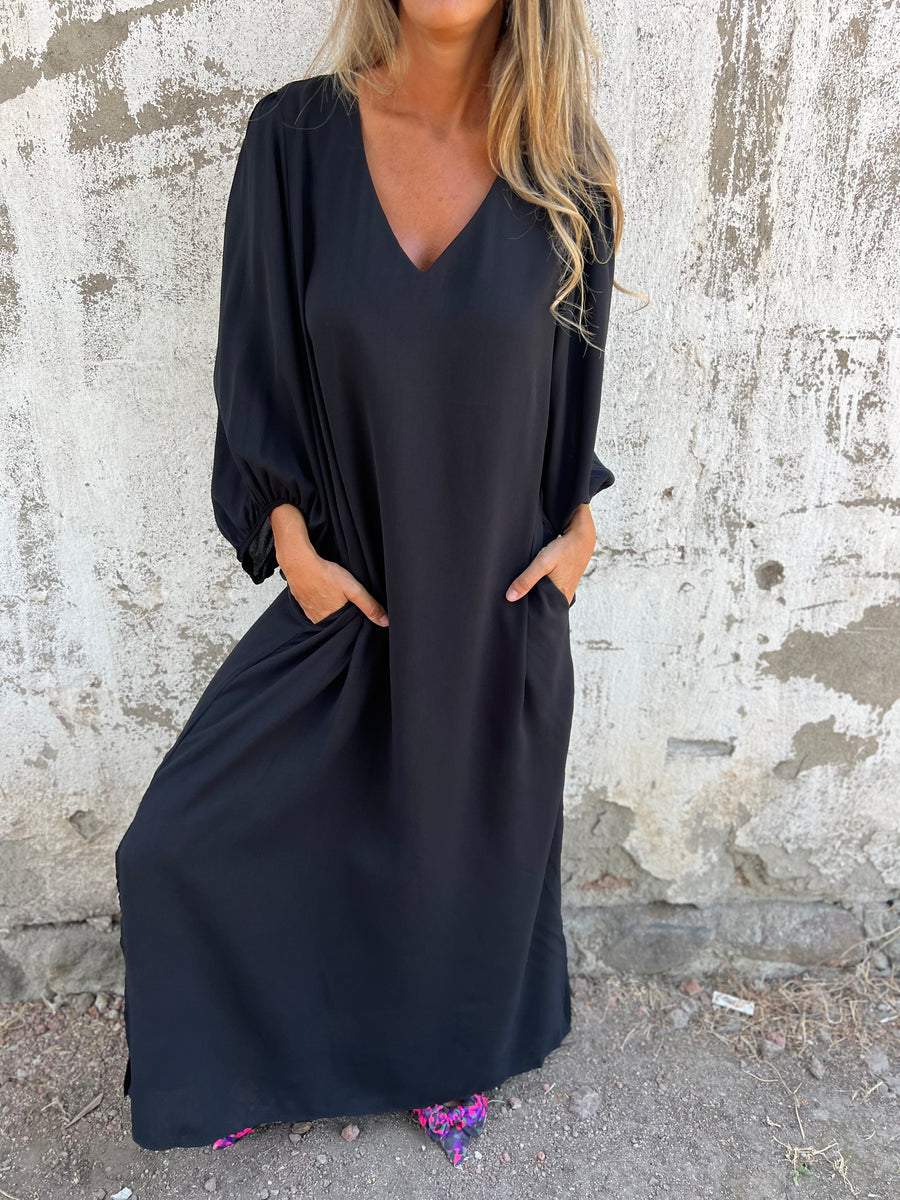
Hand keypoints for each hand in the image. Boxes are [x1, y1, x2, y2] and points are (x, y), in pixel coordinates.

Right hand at [271, 503, 388, 626]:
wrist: (298, 562)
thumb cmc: (325, 574)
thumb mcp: (353, 589)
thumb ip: (369, 605)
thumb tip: (384, 621)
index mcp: (332, 620)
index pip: (348, 626)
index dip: (356, 620)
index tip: (360, 612)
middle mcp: (319, 619)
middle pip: (336, 621)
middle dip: (344, 615)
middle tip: (349, 602)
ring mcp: (309, 611)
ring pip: (325, 614)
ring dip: (331, 609)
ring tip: (337, 597)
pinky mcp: (302, 603)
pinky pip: (314, 608)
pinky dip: (320, 603)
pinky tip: (324, 594)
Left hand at [505, 505, 596, 604]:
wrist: (582, 536)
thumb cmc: (564, 550)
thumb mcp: (543, 563)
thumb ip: (527, 580)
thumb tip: (510, 597)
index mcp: (560, 598)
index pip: (543, 614)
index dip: (531, 615)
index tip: (518, 613)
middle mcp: (564, 596)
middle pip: (545, 606)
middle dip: (532, 605)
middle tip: (516, 604)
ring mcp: (566, 588)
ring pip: (548, 597)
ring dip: (537, 595)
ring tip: (522, 593)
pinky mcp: (566, 580)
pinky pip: (552, 589)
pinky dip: (543, 587)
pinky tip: (535, 582)